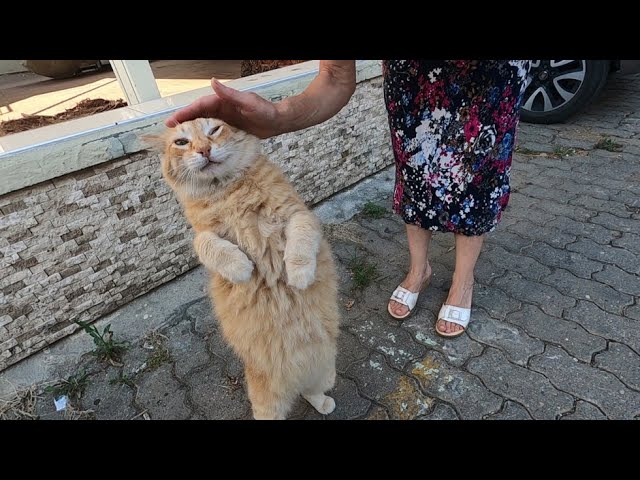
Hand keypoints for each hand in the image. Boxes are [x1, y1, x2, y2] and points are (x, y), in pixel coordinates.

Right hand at [165, 78, 281, 138]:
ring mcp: (225, 120)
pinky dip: (204, 137)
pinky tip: (199, 145)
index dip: (185, 112)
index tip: (173, 119)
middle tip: (169, 130)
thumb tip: (213, 82)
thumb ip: (230, 93)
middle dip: (184, 121)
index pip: (199, 106)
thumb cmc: (265, 110)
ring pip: (204, 125)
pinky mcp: (230, 129)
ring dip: (192, 130)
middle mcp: (222, 109)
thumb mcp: (247, 101)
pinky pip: (213, 133)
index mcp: (223, 101)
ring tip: (179, 139)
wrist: (277, 121)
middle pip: (198, 115)